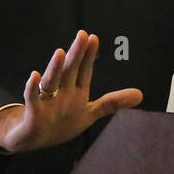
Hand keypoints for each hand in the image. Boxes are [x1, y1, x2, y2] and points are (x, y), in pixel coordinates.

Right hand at [0, 30, 141, 153]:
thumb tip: (141, 94)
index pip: (84, 71)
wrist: (32, 139)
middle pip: (69, 71)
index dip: (89, 56)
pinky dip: (32, 87)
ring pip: (51, 81)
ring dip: (55, 68)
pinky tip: (34, 76)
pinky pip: (32, 98)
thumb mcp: (89, 113)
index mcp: (75, 92)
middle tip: (82, 35)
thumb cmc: (61, 122)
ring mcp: (47, 101)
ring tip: (60, 53)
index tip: (93, 37)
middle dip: (76, 54)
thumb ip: (112, 103)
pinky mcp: (34, 113)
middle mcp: (61, 92)